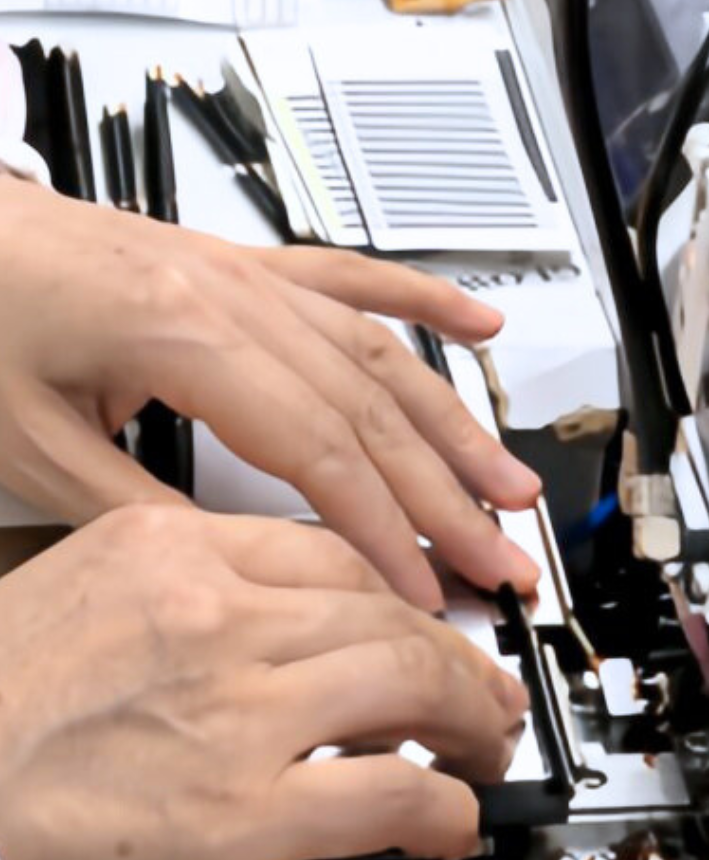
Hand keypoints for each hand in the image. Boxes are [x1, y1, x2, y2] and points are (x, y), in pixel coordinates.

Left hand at [0, 178, 540, 609]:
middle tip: (503, 554)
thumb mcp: (33, 442)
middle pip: (375, 411)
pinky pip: (357, 281)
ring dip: (456, 425)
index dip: (385, 530)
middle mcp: (239, 297)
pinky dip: (426, 302)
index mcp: (186, 334)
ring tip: (510, 480)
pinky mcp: (252, 270)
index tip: (424, 590)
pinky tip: (478, 323)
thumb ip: (141, 512)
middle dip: (449, 495)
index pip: (323, 452)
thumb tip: (234, 569)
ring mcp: (254, 277)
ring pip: (385, 356)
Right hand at [0, 506, 527, 859]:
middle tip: (488, 687)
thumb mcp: (87, 594)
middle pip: (386, 611)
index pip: (334, 554)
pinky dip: (438, 800)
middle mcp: (213, 613)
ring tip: (487, 738)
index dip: (403, 591)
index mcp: (172, 550)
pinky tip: (450, 813)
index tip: (428, 621)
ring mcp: (232, 708)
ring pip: (405, 680)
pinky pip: (382, 789)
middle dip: (458, 654)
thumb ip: (198, 595)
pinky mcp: (235, 810)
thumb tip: (291, 626)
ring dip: (468, 712)